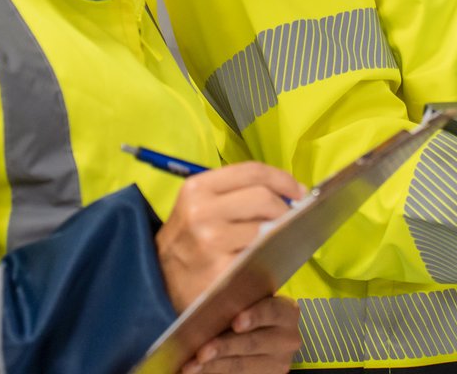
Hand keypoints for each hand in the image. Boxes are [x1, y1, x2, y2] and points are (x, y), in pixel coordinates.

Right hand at [155, 162, 305, 311]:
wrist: (157, 285)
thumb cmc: (186, 243)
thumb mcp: (197, 208)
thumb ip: (236, 195)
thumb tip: (291, 192)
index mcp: (197, 189)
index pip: (252, 171)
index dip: (283, 179)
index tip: (299, 191)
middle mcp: (201, 211)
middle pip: (263, 197)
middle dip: (286, 207)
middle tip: (292, 219)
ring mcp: (211, 242)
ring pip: (266, 228)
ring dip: (280, 234)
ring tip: (279, 240)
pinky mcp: (221, 270)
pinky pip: (260, 257)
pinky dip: (271, 257)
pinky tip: (268, 260)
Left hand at [181, 296, 300, 373]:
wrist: (248, 327)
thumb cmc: (242, 305)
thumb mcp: (242, 293)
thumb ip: (232, 287)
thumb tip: (216, 284)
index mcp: (287, 312)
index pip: (272, 311)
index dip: (255, 316)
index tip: (235, 322)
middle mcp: (287, 339)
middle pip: (254, 343)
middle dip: (225, 347)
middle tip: (201, 352)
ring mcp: (277, 362)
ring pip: (242, 366)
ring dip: (214, 366)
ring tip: (191, 365)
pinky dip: (214, 373)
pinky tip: (196, 370)